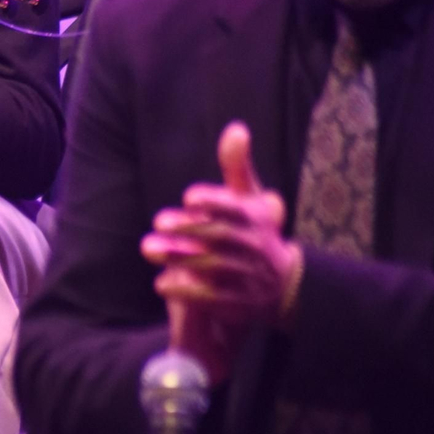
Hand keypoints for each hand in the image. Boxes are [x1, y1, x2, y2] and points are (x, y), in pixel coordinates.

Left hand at [141, 122, 300, 381]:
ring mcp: (247, 277)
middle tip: (157, 222)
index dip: (214, 201)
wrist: (284, 285)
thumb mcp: (250, 198)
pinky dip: (187, 292)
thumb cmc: (255, 231)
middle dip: (188, 229)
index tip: (189, 196)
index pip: (236, 208)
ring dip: (180, 258)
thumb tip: (236, 128)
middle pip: (220, 237)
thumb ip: (237, 166)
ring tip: (149, 249)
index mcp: (255, 219)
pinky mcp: (239, 304)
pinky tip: (162, 283)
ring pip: (214, 267)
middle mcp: (253, 247)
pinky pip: (213, 300)